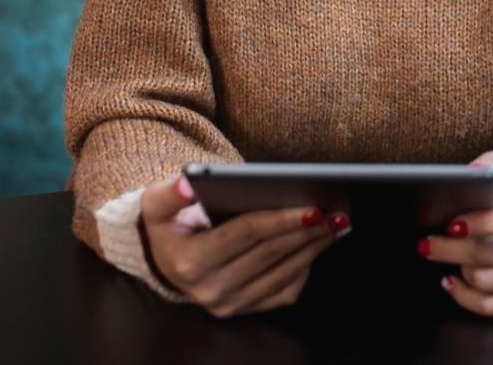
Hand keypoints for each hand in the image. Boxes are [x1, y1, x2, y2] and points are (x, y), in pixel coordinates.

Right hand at [140, 173, 345, 317]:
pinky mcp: (244, 311)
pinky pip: (284, 292)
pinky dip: (304, 269)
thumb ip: (171, 193)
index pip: (246, 234)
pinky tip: (316, 246)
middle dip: (306, 231)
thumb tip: (190, 183)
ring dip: (312, 248)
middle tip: (336, 212)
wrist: (166, 258)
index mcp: (191, 262)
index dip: (281, 219)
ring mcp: (229, 305)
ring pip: (282, 273)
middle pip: (270, 254)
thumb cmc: (167, 224)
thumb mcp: (156, 204)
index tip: (312, 206)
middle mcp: (210, 291)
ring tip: (335, 225)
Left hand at [420, 152, 492, 316]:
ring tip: (443, 254)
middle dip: (451, 248)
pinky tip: (451, 280)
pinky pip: (491, 306)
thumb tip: (473, 172)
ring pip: (486, 281)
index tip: (451, 224)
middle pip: (492, 254)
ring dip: (457, 268)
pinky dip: (463, 295)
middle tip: (427, 242)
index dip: (481, 222)